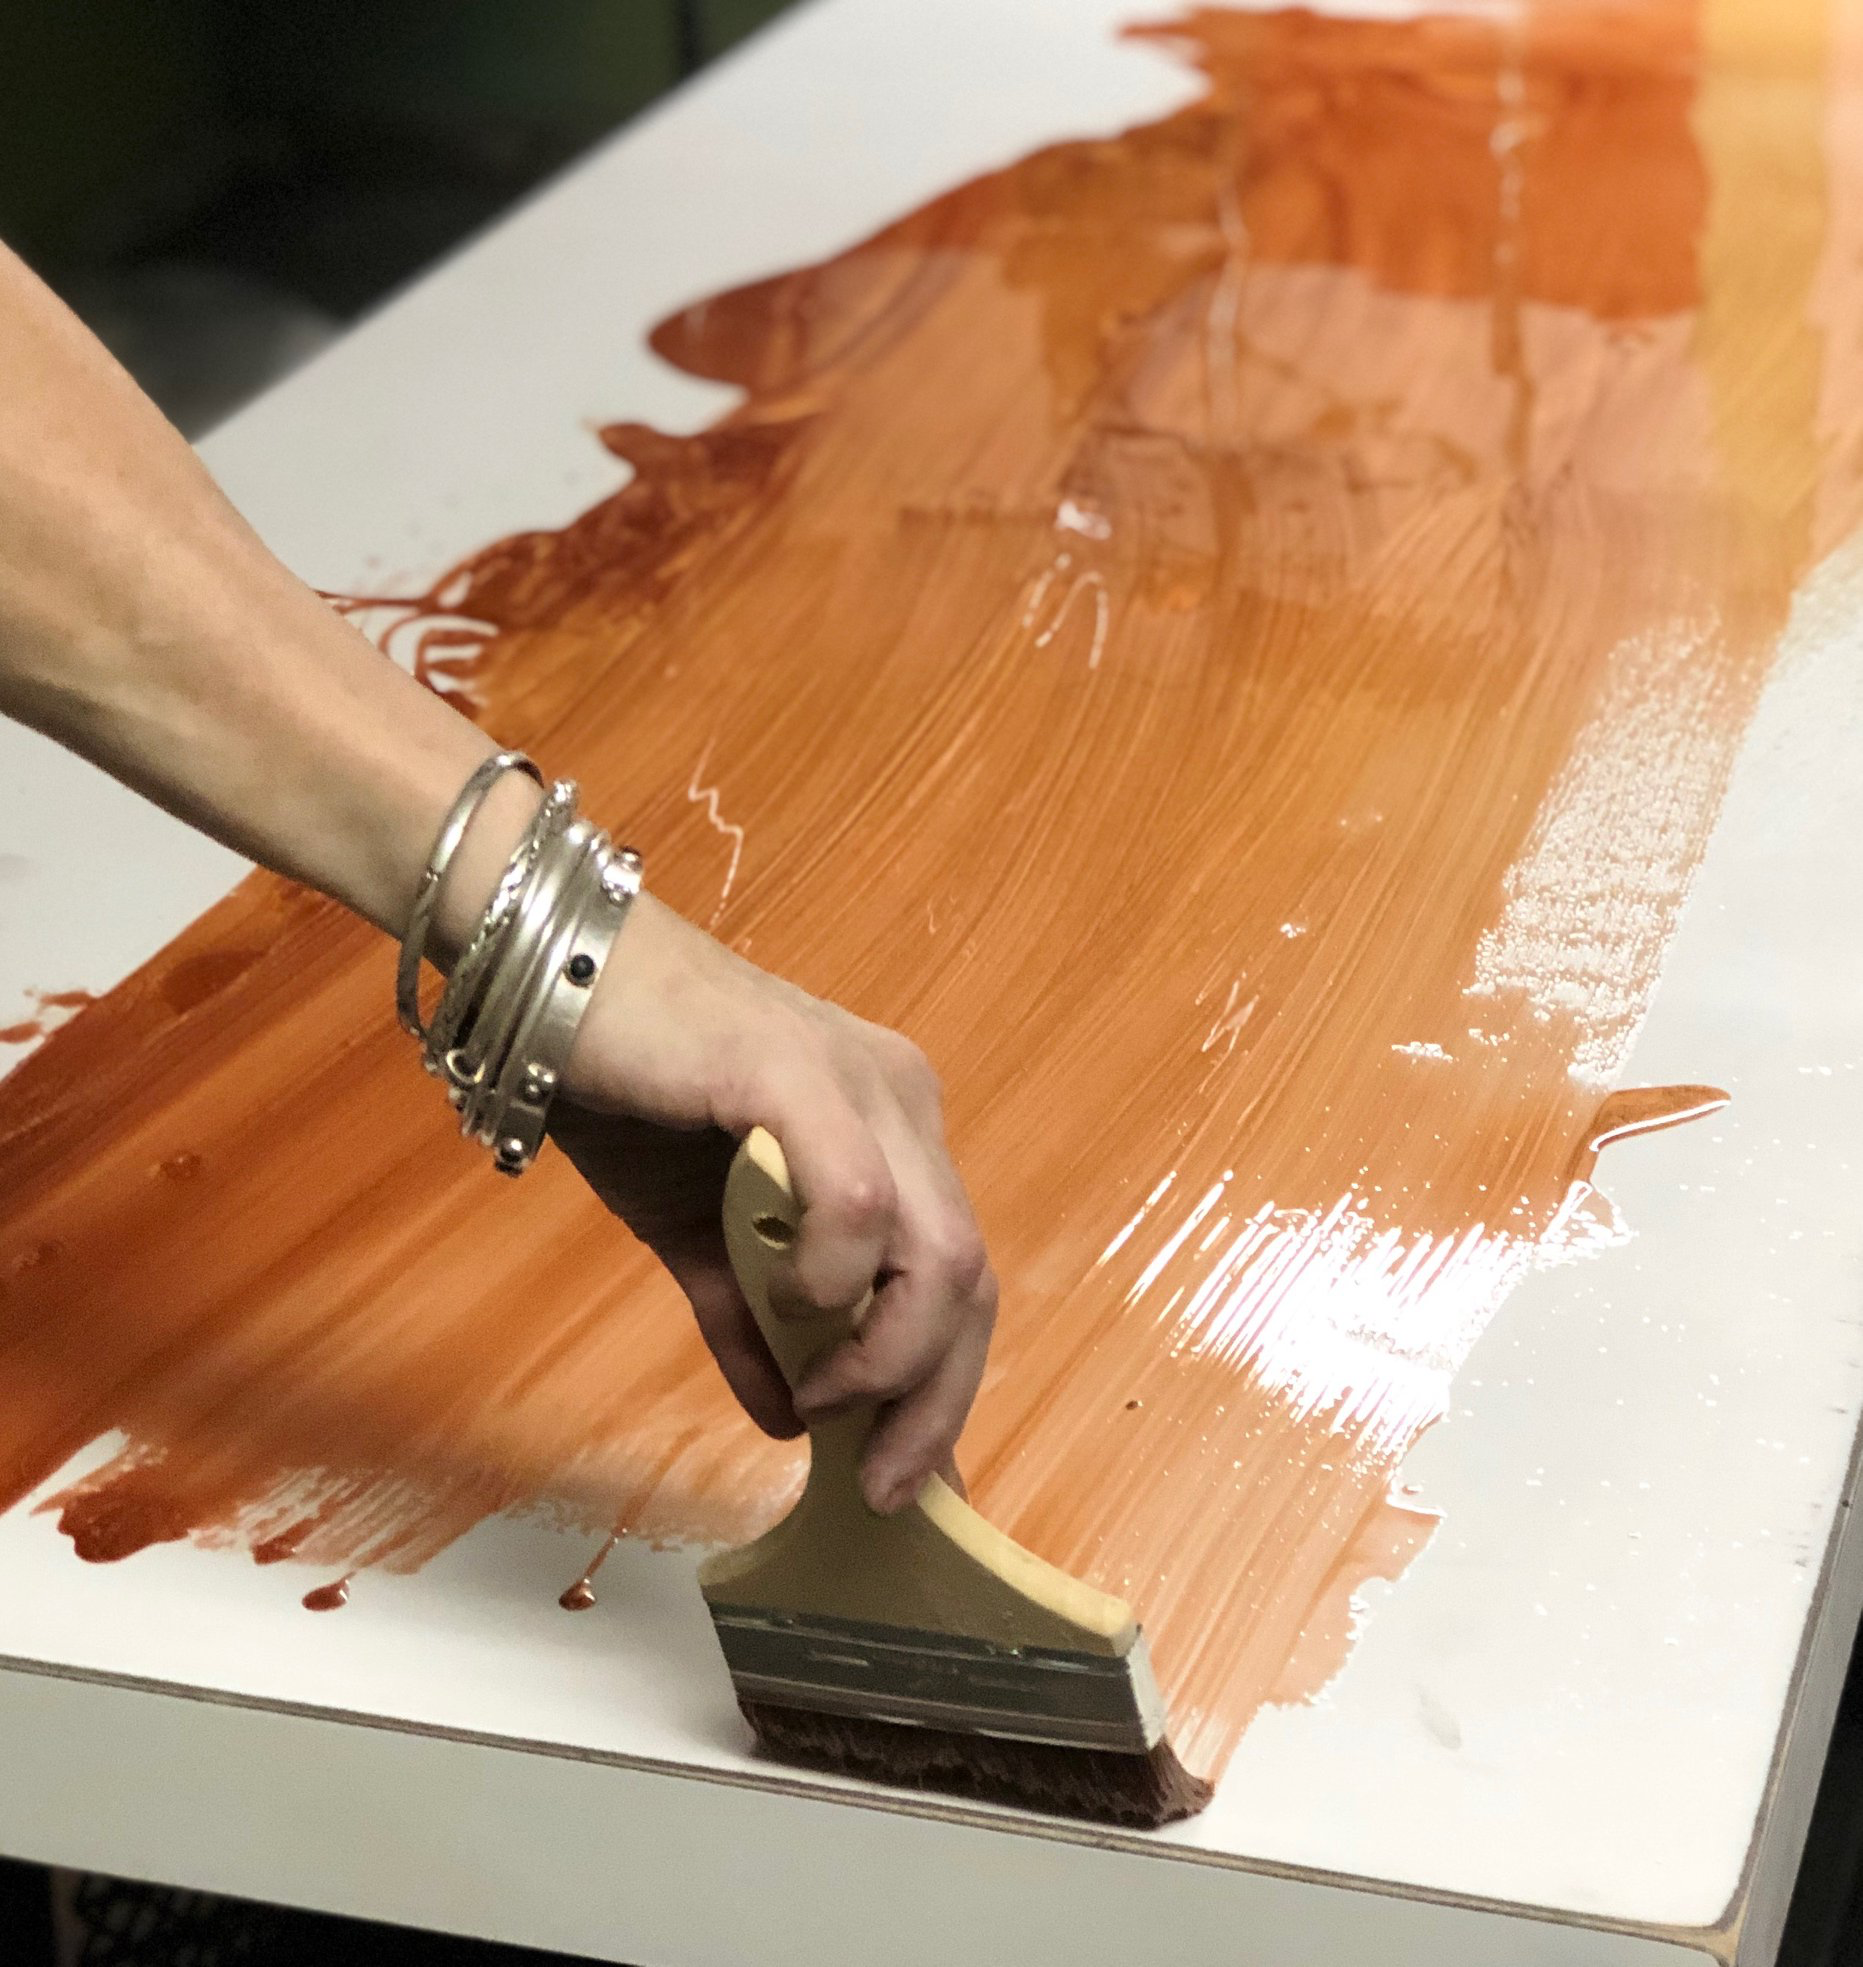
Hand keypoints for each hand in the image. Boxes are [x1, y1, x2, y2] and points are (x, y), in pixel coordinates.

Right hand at [552, 895, 994, 1512]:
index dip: (945, 1386)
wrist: (546, 972)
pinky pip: (855, 1197)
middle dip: (936, 1398)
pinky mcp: (794, 1069)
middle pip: (969, 1276)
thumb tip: (786, 1422)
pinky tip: (784, 1297)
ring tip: (820, 1392)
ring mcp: (859, 1080)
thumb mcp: (698, 1234)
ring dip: (887, 1354)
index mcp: (891, 1131)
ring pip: (938, 1250)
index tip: (906, 1478)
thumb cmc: (627, 1088)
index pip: (956, 1274)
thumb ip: (747, 1319)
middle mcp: (900, 1101)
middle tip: (881, 1480)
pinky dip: (831, 1274)